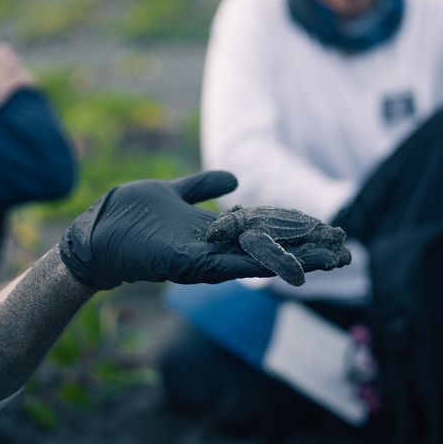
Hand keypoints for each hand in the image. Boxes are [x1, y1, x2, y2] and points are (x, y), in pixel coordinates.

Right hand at [0, 36, 32, 141]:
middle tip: (13, 71)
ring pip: (15, 64)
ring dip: (19, 71)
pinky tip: (32, 87)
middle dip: (11, 60)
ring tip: (23, 80)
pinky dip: (28, 82)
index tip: (0, 58)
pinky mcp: (0, 87)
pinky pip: (21, 78)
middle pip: (6, 50)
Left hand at [59, 171, 347, 290]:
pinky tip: (288, 265)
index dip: (297, 232)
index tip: (330, 230)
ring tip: (329, 260)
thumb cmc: (131, 213)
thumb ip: (202, 186)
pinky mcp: (185, 263)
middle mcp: (216, 250)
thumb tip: (234, 178)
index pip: (267, 232)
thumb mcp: (174, 192)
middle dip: (308, 252)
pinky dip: (258, 264)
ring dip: (294, 262)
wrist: (96, 231)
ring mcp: (202, 260)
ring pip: (256, 262)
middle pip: (270, 250)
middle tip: (347, 252)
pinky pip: (226, 265)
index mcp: (216, 234)